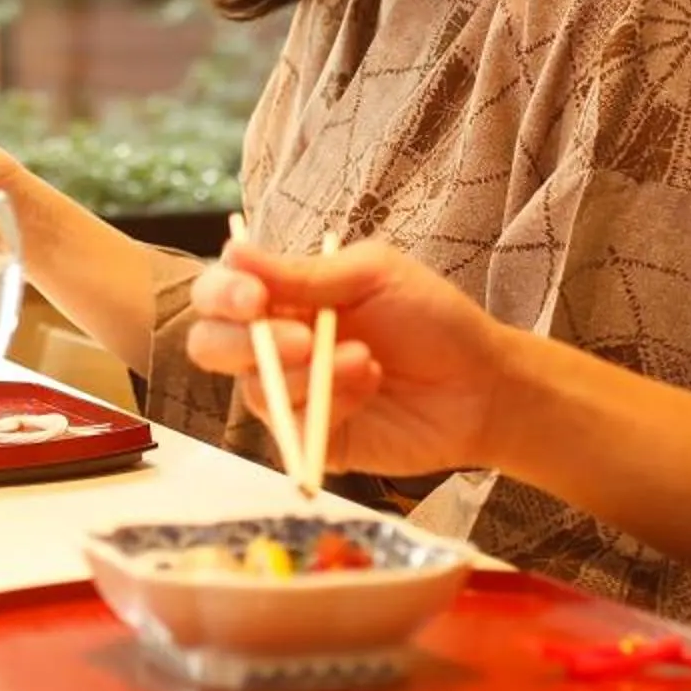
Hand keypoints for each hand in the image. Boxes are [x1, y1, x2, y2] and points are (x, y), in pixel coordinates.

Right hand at [182, 238, 512, 479]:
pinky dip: (332, 402)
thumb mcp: (372, 276)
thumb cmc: (431, 318)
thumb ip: (304, 273)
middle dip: (242, 342)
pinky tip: (369, 383)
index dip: (222, 294)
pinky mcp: (314, 437)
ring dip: (310, 372)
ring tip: (364, 358)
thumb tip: (235, 253)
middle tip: (300, 338)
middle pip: (210, 346)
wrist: (480, 383)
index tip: (253, 297)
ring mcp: (293, 394)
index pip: (220, 292)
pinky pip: (294, 426)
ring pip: (255, 389)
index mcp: (285, 296)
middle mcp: (277, 345)